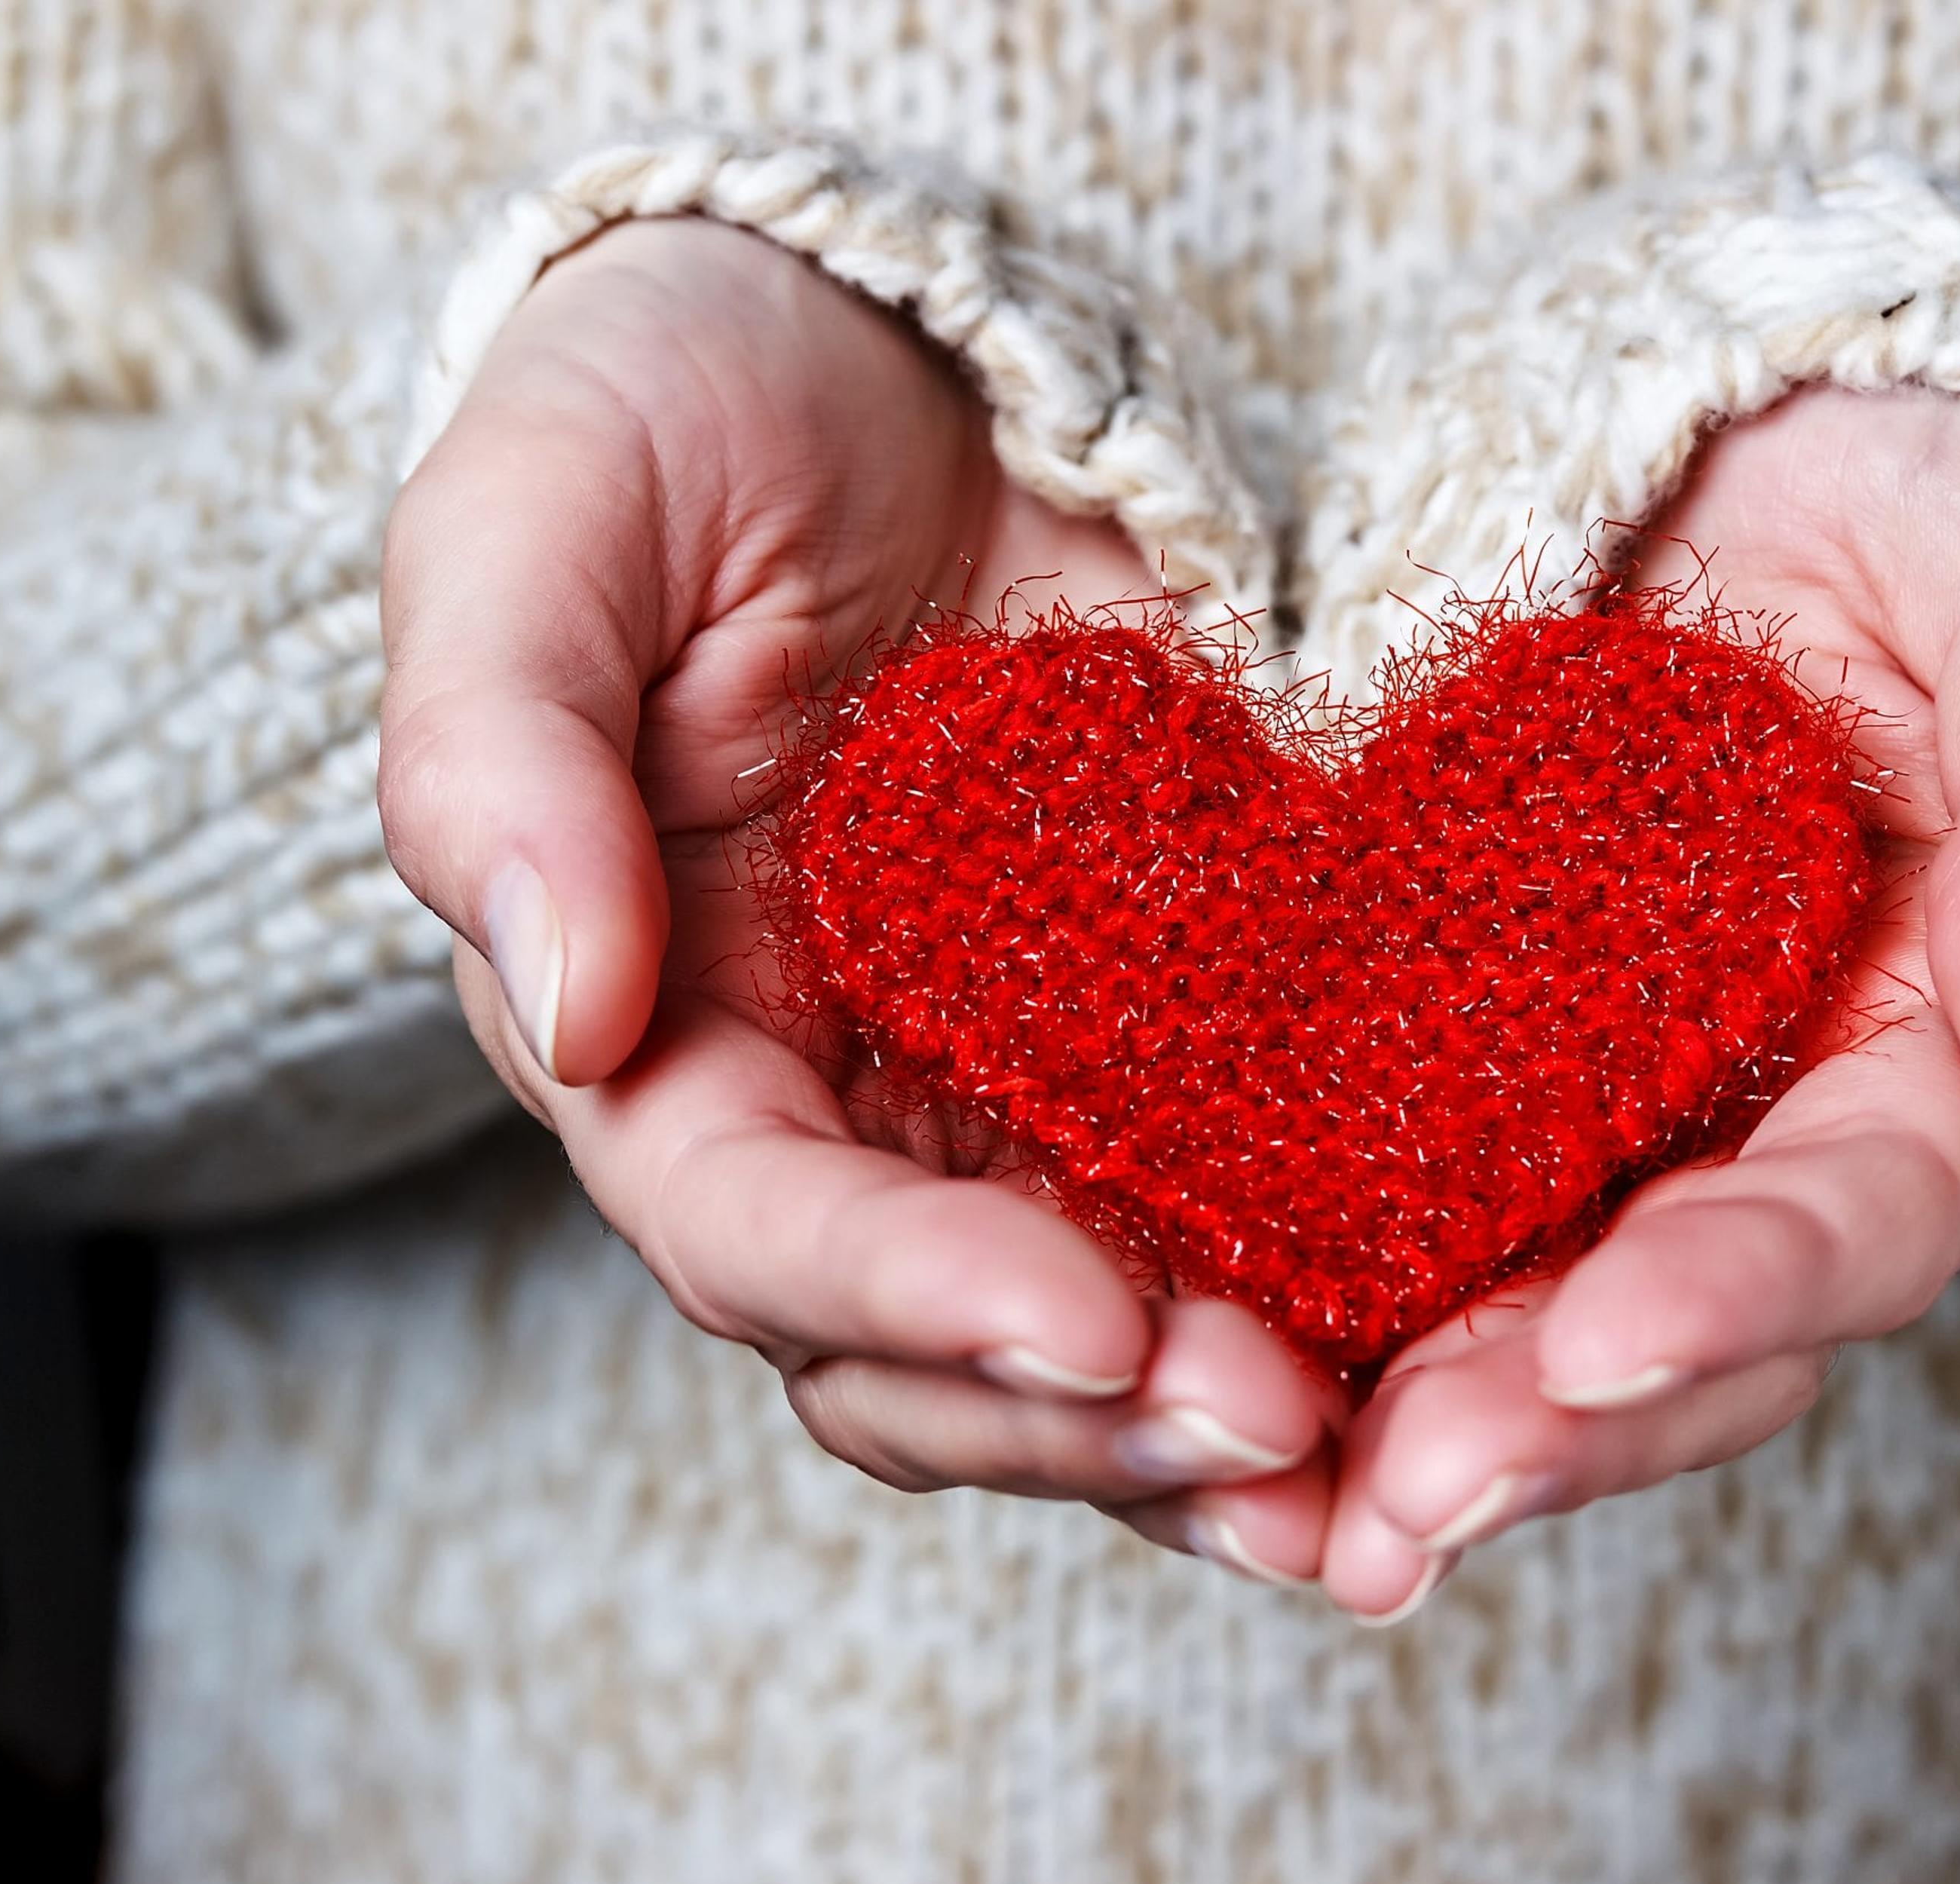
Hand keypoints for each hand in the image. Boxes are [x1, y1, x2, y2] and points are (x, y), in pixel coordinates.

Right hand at [378, 217, 1338, 1581]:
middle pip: (936, 1352)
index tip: (1085, 1321)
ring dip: (1221, 1420)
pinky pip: (1243, 1196)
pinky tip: (1461, 1331)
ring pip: (1096, 1330)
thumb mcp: (538, 522)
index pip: (757, 1231)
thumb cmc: (666, 409)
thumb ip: (498, 754)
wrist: (885, 349)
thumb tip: (564, 1005)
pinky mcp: (1175, 1025)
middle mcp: (834, 1108)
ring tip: (1375, 1458)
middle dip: (1095, 1423)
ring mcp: (1011, 1084)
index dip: (910, 1297)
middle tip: (1281, 1435)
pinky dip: (1336, 1286)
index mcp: (659, 1033)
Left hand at [1317, 386, 1959, 1618]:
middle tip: (1408, 1511)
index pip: (1874, 1205)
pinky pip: (1383, 1198)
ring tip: (1291, 1515)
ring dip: (1414, 1426)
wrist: (1736, 409)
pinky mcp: (1455, 1055)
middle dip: (1555, 1428)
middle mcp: (1767, 1113)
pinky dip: (1302, 1295)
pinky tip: (1187, 1362)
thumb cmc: (1930, 475)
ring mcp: (1606, 1100)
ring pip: (1522, 1309)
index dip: (1755, 1284)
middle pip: (1682, 1323)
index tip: (1611, 1337)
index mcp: (1934, 1034)